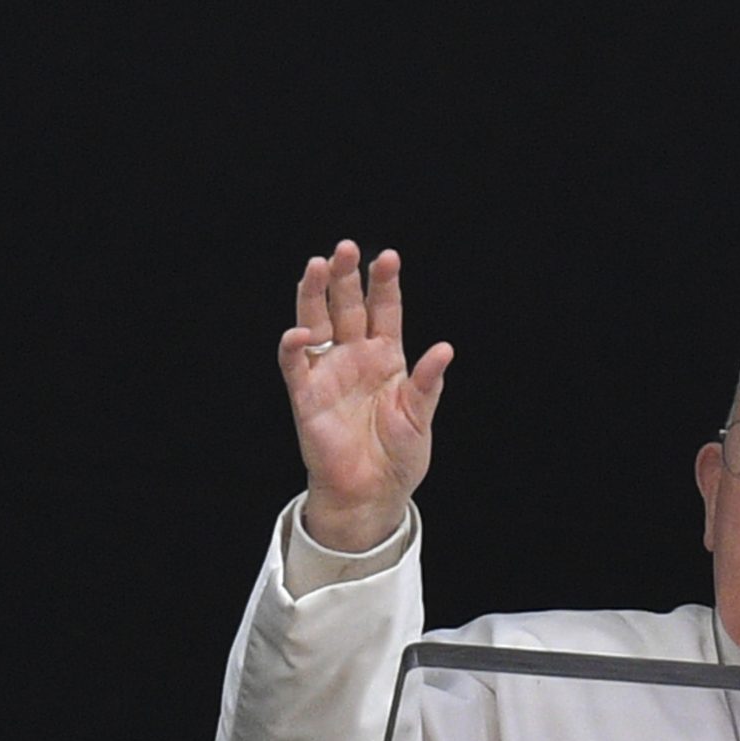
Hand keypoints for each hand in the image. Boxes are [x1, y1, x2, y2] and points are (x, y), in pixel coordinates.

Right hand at [276, 242, 454, 551]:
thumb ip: (428, 383)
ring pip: (317, 321)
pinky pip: (295, 364)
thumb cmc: (400, 455)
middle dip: (346, 276)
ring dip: (315, 294)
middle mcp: (356, 355)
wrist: (373, 492)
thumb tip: (444, 349)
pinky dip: (295, 346)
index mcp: (387, 356)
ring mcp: (329, 371)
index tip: (389, 257)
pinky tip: (301, 331)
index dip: (385, 284)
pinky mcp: (306, 394)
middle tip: (345, 248)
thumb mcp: (421, 417)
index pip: (385, 309)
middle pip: (348, 305)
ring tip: (317, 265)